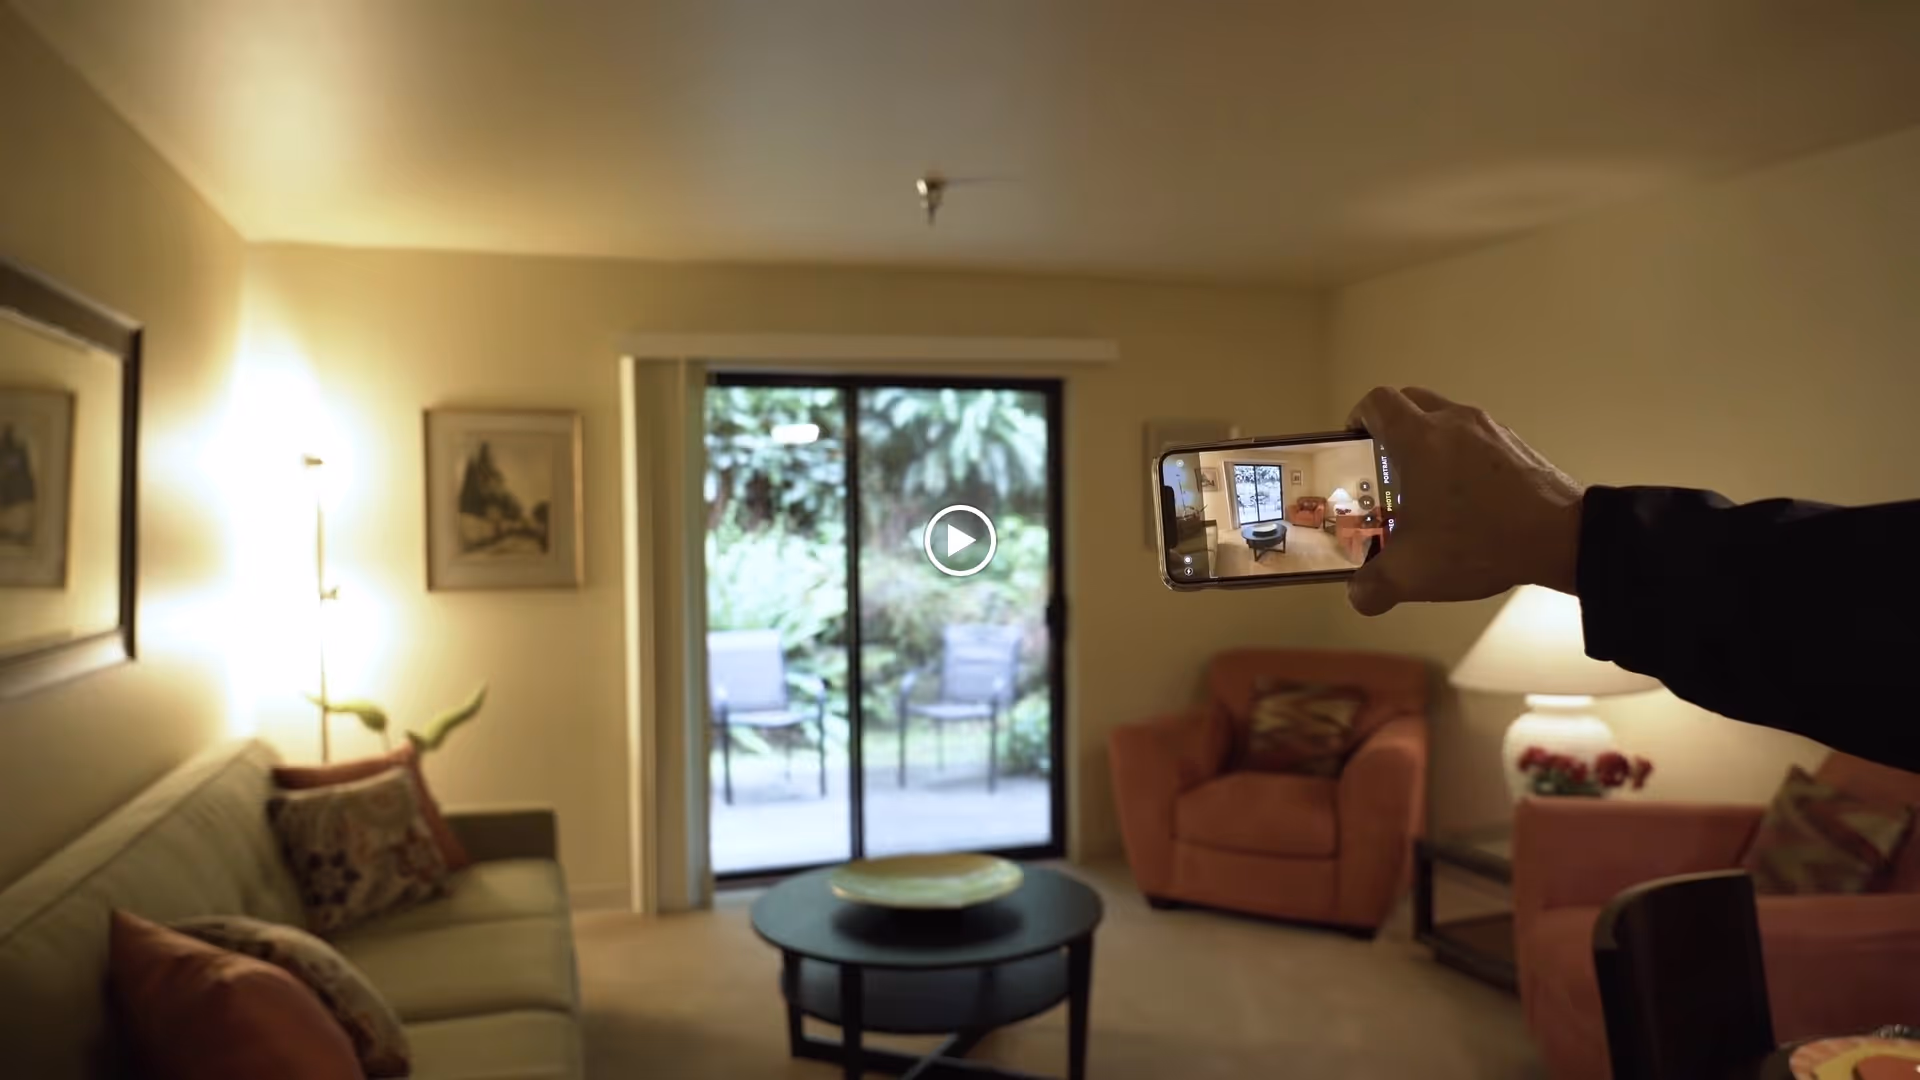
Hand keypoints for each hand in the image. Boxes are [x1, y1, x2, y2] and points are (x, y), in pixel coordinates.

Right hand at [1345, 387, 1584, 615]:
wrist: (1563, 537)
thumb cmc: (1478, 541)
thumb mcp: (1413, 573)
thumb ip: (1374, 585)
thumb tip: (1358, 595)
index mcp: (1419, 438)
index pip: (1377, 402)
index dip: (1358, 419)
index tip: (1355, 446)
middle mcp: (1454, 421)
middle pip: (1411, 401)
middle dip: (1392, 428)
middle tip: (1386, 467)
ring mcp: (1492, 429)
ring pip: (1446, 419)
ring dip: (1430, 443)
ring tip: (1428, 490)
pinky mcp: (1518, 445)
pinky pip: (1477, 439)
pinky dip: (1463, 457)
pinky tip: (1468, 501)